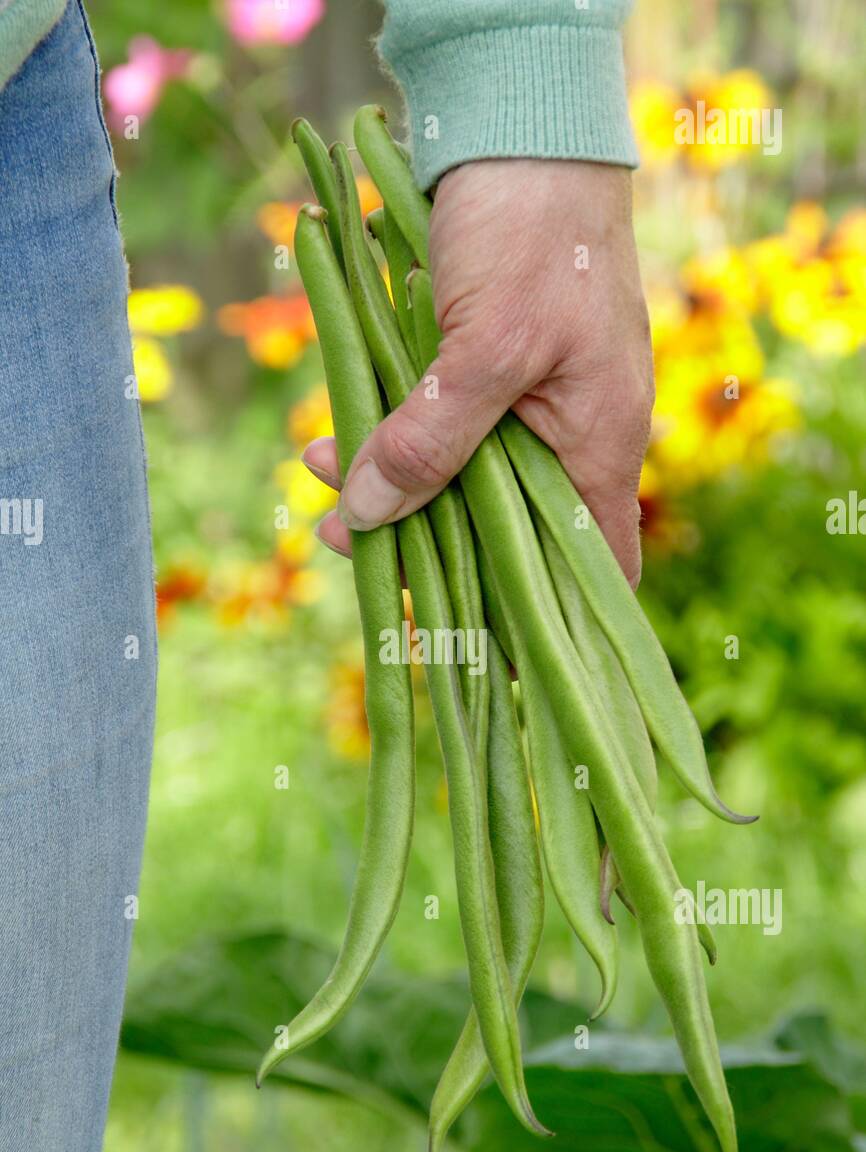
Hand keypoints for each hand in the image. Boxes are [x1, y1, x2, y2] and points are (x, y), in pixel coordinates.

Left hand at [306, 158, 653, 586]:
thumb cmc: (532, 230)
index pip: (594, 571)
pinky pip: (439, 434)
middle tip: (352, 549)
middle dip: (428, 550)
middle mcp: (571, 442)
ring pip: (460, 485)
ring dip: (390, 491)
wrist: (523, 129)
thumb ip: (430, 436)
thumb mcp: (482, 343)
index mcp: (599, 448)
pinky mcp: (487, 378)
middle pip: (505, 536)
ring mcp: (529, 410)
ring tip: (320, 479)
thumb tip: (368, 516)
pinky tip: (334, 438)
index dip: (549, 627)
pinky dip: (390, 442)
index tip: (489, 663)